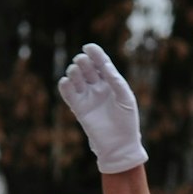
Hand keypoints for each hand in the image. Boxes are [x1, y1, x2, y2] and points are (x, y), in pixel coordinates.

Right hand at [57, 44, 146, 173]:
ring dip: (73, 72)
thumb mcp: (125, 98)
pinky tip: (65, 81)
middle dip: (82, 62)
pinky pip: (69, 95)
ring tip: (74, 70)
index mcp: (111, 82)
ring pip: (76, 79)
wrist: (120, 145)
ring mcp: (88, 97)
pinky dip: (65, 87)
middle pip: (87, 68)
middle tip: (81, 61)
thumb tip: (105, 66)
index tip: (88, 47)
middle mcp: (98, 88)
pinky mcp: (79, 109)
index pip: (101, 63)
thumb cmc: (127, 121)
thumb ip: (116, 81)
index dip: (95, 54)